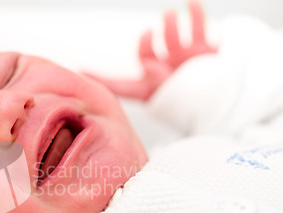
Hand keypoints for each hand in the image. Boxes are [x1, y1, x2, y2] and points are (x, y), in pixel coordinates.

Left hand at [85, 0, 216, 100]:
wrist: (226, 107)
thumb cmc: (190, 107)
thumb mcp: (166, 99)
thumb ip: (152, 83)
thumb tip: (142, 65)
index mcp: (150, 88)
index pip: (121, 85)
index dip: (102, 79)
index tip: (81, 71)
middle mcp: (163, 71)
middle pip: (147, 52)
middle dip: (146, 42)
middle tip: (150, 33)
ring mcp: (182, 60)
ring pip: (172, 37)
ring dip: (171, 25)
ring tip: (171, 16)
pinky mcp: (203, 52)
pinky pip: (199, 29)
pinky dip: (195, 15)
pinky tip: (191, 5)